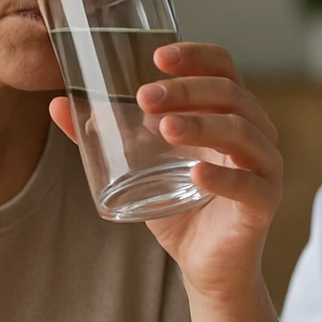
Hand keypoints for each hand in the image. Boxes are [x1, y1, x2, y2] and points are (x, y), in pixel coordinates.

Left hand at [50, 41, 283, 321]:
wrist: (206, 265)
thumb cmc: (178, 205)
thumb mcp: (140, 165)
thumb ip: (107, 136)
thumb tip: (56, 105)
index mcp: (230, 112)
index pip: (223, 67)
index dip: (195, 55)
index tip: (157, 57)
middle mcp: (255, 132)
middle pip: (230, 94)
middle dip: (187, 90)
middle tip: (145, 96)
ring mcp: (265, 167)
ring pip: (241, 132)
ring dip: (202, 124)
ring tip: (163, 128)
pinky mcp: (264, 203)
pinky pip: (248, 184)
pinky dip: (223, 176)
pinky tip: (197, 172)